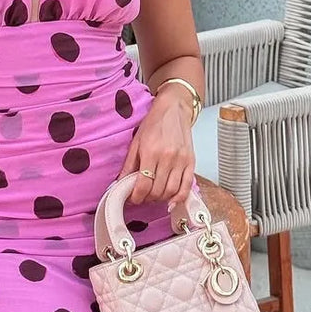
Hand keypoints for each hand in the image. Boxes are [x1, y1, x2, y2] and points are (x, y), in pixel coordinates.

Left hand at [116, 90, 195, 208]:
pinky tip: (172, 202)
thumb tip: (119, 183)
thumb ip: (128, 165)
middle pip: (157, 190)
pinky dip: (179, 198)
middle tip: (142, 196)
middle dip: (147, 198)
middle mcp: (167, 158)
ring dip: (161, 199)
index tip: (133, 198)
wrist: (174, 109)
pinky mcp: (191, 161)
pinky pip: (187, 186)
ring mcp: (181, 160)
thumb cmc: (154, 123)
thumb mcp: (136, 142)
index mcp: (151, 152)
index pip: (143, 184)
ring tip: (154, 196)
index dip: (137, 197)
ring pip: (171, 191)